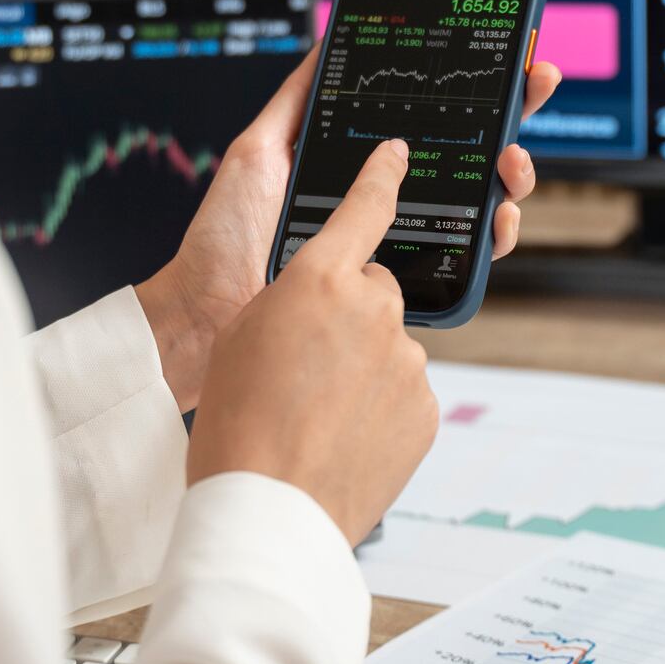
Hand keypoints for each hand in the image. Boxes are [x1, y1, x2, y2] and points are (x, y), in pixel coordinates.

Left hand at [136, 50, 562, 408]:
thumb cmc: (223, 238)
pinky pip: (466, 260)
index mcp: (355, 165)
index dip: (474, 89)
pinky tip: (498, 217)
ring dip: (511, 176)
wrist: (206, 314)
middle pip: (467, 155)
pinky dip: (495, 236)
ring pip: (479, 204)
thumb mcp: (257, 151)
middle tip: (533, 87)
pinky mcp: (405, 287)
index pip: (427, 119)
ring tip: (513, 160)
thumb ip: (297, 100)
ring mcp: (398, 243)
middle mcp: (385, 202)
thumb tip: (329, 40)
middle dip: (511, 118)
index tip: (509, 58)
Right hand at [184, 139, 436, 544]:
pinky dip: (379, 408)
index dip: (381, 177)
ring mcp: (407, 359)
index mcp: (318, 279)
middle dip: (349, 316)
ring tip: (315, 414)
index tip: (398, 154)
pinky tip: (341, 437)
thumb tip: (325, 305)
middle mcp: (374, 309)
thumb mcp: (245, 337)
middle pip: (374, 291)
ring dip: (362, 368)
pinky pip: (404, 392)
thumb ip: (293, 301)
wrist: (266, 509)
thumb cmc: (237, 422)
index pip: (364, 208)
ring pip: (388, 346)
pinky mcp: (427, 407)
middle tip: (305, 366)